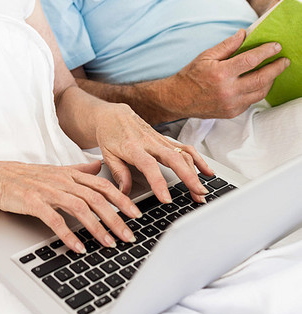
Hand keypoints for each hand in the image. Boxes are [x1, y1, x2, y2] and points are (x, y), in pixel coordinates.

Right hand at [0, 159, 147, 252]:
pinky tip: (79, 248)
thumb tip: (99, 166)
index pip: (103, 185)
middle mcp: (63, 181)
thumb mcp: (56, 170)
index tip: (137, 214)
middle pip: (97, 198)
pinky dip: (69, 235)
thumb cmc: (27, 177)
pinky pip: (56, 220)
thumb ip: (79, 169)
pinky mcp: (34, 203)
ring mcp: (49, 191)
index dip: (122, 199)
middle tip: (130, 236)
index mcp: (70, 174)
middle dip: (117, 218)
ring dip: (98, 228)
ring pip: (81, 208)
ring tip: (110, 244)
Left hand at [94, 104, 212, 199]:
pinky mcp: (166, 139)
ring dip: (196, 172)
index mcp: (133, 147)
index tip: (166, 198)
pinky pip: (185, 148)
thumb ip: (118, 173)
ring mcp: (160, 140)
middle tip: (198, 194)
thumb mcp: (107, 154)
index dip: (158, 182)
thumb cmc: (109, 134)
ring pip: (182, 154)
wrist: (113, 115)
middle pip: (174, 158)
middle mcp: (150, 142)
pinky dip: (198, 159)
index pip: (148, 166)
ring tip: (202, 191)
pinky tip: (207, 172)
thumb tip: (124, 194)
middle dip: (188, 177)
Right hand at [163, 29, 289, 119]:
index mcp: (221, 73)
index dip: (266, 52)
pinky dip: (258, 90)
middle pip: (261, 78)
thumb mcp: (206, 56)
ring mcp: (232, 104)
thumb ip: (227, 45)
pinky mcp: (233, 112)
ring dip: (271, 80)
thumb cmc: (191, 75)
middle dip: (276, 68)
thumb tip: (244, 34)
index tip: (276, 46)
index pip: (250, 60)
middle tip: (284, 60)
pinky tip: (260, 82)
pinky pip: (252, 100)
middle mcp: (228, 90)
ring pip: (260, 92)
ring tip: (274, 70)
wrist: (178, 99)